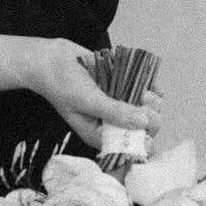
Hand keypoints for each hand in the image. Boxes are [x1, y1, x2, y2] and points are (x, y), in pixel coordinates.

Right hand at [28, 42, 161, 147]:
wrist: (53, 58)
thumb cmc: (62, 84)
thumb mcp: (86, 100)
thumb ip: (114, 111)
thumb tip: (143, 121)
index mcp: (100, 133)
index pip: (129, 146)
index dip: (142, 139)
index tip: (145, 124)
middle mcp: (113, 122)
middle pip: (144, 128)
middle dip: (150, 116)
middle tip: (142, 100)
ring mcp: (121, 104)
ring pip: (150, 109)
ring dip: (152, 99)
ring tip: (142, 90)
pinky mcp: (125, 87)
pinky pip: (148, 89)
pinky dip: (151, 85)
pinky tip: (146, 82)